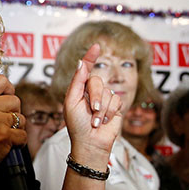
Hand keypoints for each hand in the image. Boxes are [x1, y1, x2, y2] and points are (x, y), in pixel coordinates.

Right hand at [0, 75, 26, 184]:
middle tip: (1, 123)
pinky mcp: (4, 136)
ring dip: (16, 128)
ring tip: (1, 135)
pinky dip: (17, 142)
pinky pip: (23, 135)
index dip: (8, 90)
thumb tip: (8, 94)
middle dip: (13, 113)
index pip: (1, 81)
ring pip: (21, 118)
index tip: (7, 98)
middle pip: (15, 100)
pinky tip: (4, 144)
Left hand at [65, 44, 122, 167]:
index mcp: (79, 90)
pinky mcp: (115, 107)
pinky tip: (104, 121)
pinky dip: (110, 112)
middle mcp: (92, 93)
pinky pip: (116, 101)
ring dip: (102, 109)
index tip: (96, 46)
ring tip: (95, 121)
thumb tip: (82, 63)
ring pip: (108, 92)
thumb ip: (77, 82)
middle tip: (92, 111)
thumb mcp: (71, 102)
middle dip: (95, 97)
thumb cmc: (77, 125)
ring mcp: (104, 99)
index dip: (91, 57)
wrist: (90, 143)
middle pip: (98, 81)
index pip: (86, 69)